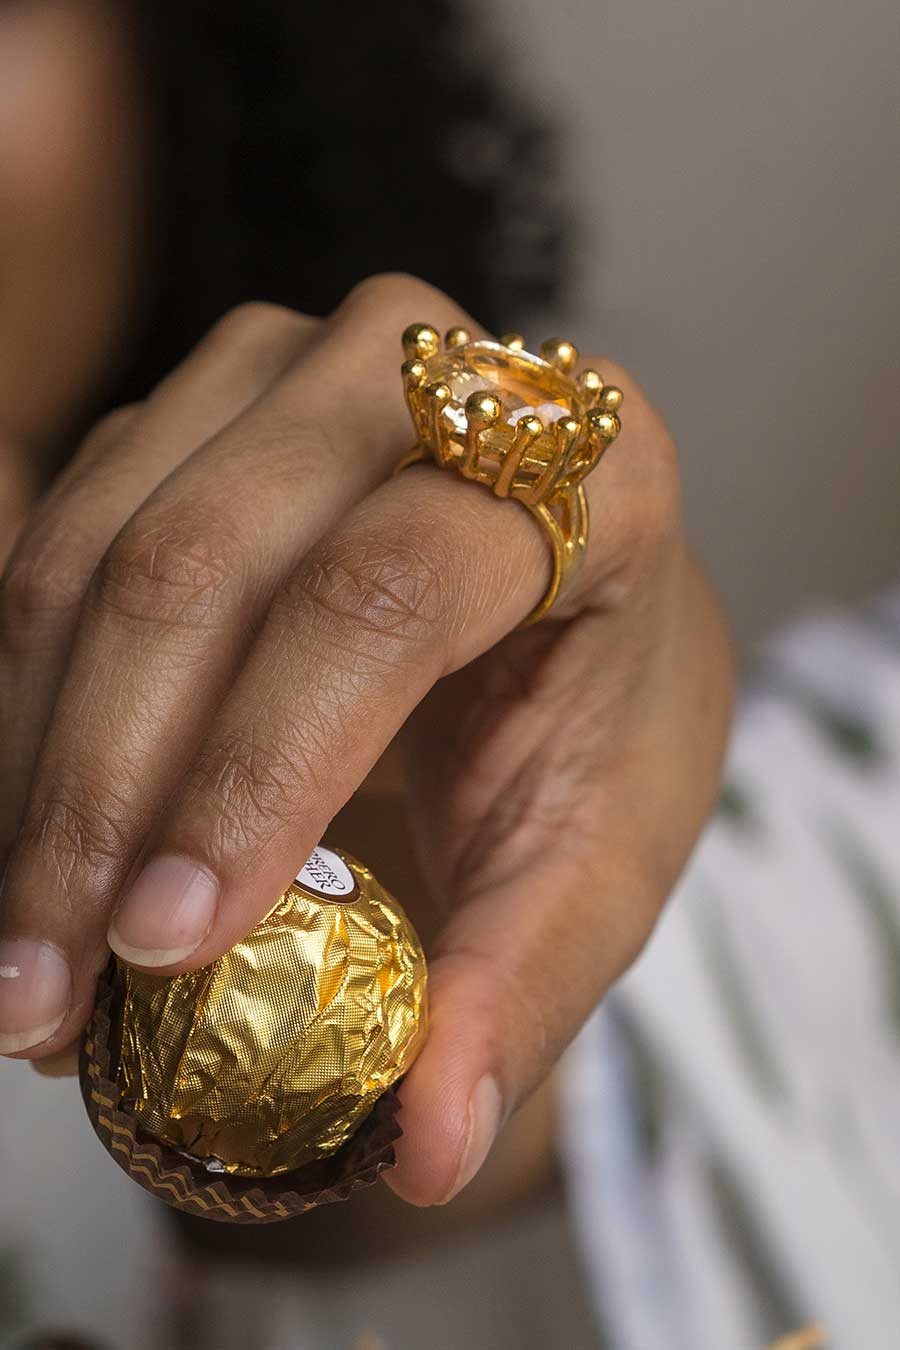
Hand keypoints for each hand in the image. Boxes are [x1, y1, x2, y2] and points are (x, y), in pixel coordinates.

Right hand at [0, 275, 731, 1203]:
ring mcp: (292, 373)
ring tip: (22, 953)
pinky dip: (24, 700)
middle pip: (208, 561)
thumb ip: (524, 984)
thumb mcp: (602, 852)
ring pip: (101, 545)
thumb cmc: (601, 715)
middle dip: (99, 794)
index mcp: (588, 468)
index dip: (258, 770)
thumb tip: (424, 1152)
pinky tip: (29, 835)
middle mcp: (426, 372)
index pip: (387, 595)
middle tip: (43, 998)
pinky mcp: (194, 410)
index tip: (160, 949)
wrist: (563, 600)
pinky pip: (59, 535)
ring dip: (35, 759)